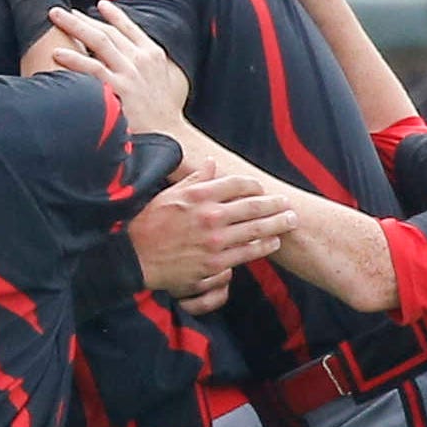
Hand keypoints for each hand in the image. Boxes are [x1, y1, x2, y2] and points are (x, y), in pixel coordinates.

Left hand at [41, 1, 190, 137]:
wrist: (171, 136)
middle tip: (60, 9)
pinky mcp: (119, 88)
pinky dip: (74, 59)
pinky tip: (57, 53)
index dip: (113, 15)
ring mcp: (130, 72)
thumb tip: (128, 66)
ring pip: (98, 41)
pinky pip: (93, 68)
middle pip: (108, 31)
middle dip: (82, 18)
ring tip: (55, 17)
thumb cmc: (163, 115)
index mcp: (152, 54)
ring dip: (75, 26)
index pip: (129, 28)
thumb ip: (145, 69)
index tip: (99, 5)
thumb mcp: (161, 83)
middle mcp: (141, 59)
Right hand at [131, 169, 283, 298]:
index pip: (236, 183)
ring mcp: (214, 240)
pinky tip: (274, 241)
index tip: (261, 188)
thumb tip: (211, 163)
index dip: (254, 185)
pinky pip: (247, 252)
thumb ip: (194, 178)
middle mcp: (210, 215)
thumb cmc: (150, 223)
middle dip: (275, 204)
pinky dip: (264, 246)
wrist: (135, 257)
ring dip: (277, 224)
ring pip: (255, 229)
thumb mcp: (170, 193)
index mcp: (199, 195)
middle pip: (253, 206)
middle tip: (288, 203)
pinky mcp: (215, 262)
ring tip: (290, 220)